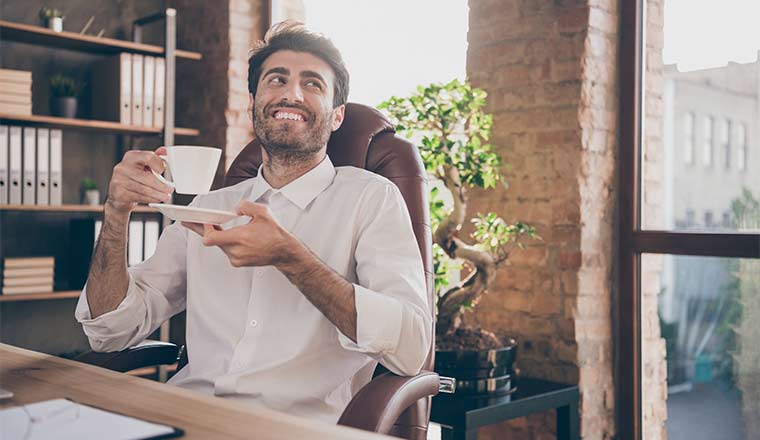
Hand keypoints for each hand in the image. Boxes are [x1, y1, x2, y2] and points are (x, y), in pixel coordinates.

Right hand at [105, 147, 173, 213]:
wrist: (119, 195)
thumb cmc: (134, 178)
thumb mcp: (143, 165)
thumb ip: (154, 158)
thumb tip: (164, 151)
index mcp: (131, 157)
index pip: (148, 157)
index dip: (159, 164)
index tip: (164, 171)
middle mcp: (123, 167)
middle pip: (147, 177)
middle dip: (161, 185)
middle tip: (170, 189)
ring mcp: (119, 180)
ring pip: (144, 189)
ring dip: (158, 194)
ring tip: (166, 197)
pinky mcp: (119, 193)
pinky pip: (139, 197)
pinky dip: (151, 199)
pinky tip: (157, 199)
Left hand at [182, 201, 299, 267]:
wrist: (283, 251)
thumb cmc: (274, 233)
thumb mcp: (263, 212)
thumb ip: (246, 206)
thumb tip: (235, 208)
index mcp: (240, 238)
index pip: (210, 238)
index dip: (203, 229)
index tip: (200, 220)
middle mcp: (236, 251)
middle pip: (211, 241)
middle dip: (204, 229)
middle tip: (189, 221)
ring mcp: (236, 258)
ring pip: (219, 245)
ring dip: (218, 236)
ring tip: (213, 225)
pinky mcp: (238, 262)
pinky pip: (226, 251)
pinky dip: (226, 242)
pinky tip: (230, 235)